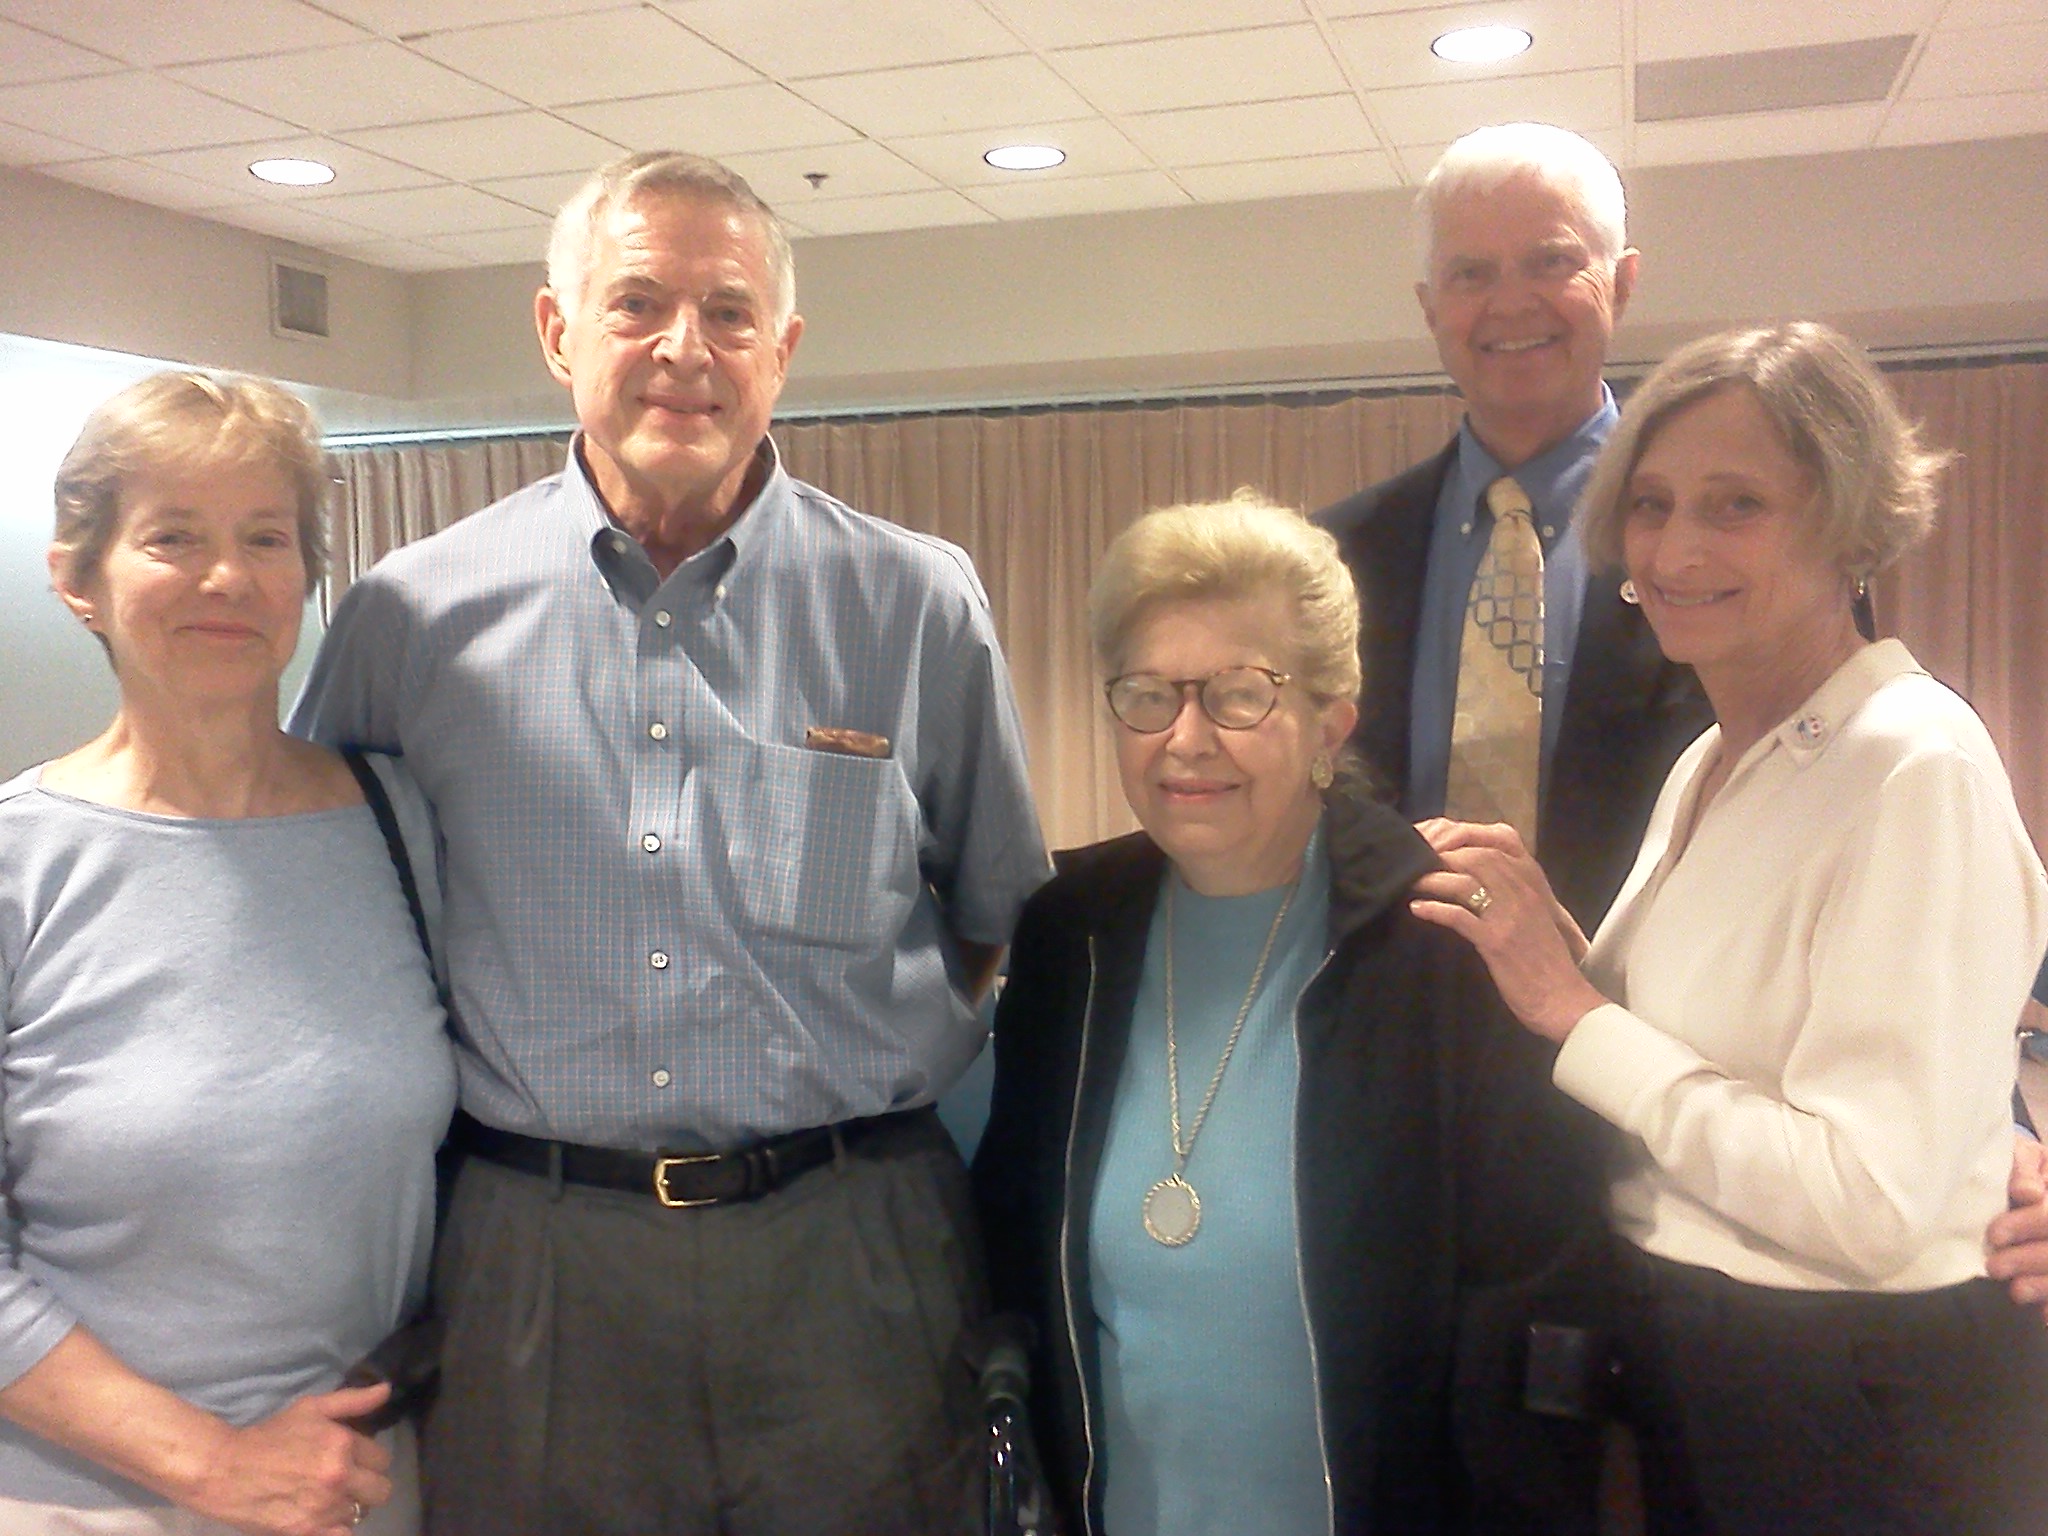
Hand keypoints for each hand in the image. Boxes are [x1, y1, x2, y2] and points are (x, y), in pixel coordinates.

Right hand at [182, 1383, 394, 1535]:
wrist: (224, 1470)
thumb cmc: (269, 1436)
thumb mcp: (311, 1408)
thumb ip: (352, 1401)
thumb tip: (386, 1390)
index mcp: (343, 1444)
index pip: (382, 1459)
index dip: (369, 1460)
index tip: (353, 1461)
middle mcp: (339, 1477)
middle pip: (381, 1491)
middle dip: (367, 1486)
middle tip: (346, 1483)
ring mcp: (324, 1508)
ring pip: (360, 1514)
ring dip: (348, 1508)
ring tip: (326, 1499)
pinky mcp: (308, 1532)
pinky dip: (336, 1529)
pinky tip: (323, 1520)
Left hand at [1409, 817, 1607, 1042]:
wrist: (1564, 1001)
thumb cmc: (1547, 965)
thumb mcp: (1535, 921)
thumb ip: (1513, 900)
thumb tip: (1482, 888)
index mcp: (1533, 888)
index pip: (1495, 848)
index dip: (1463, 845)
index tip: (1440, 849)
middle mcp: (1522, 896)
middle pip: (1476, 857)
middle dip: (1444, 856)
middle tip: (1419, 863)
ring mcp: (1509, 917)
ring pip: (1465, 882)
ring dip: (1433, 879)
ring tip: (1412, 882)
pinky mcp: (1496, 942)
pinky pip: (1459, 916)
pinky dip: (1434, 909)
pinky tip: (1417, 909)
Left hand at [1986, 1133, 2047, 1324]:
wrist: (2028, 1178)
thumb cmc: (2020, 1166)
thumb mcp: (2022, 1156)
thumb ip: (2024, 1169)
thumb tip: (2027, 1193)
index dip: (2027, 1224)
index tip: (1995, 1234)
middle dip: (2028, 1259)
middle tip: (1995, 1267)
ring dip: (2043, 1285)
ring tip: (2016, 1291)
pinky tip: (2044, 1317)